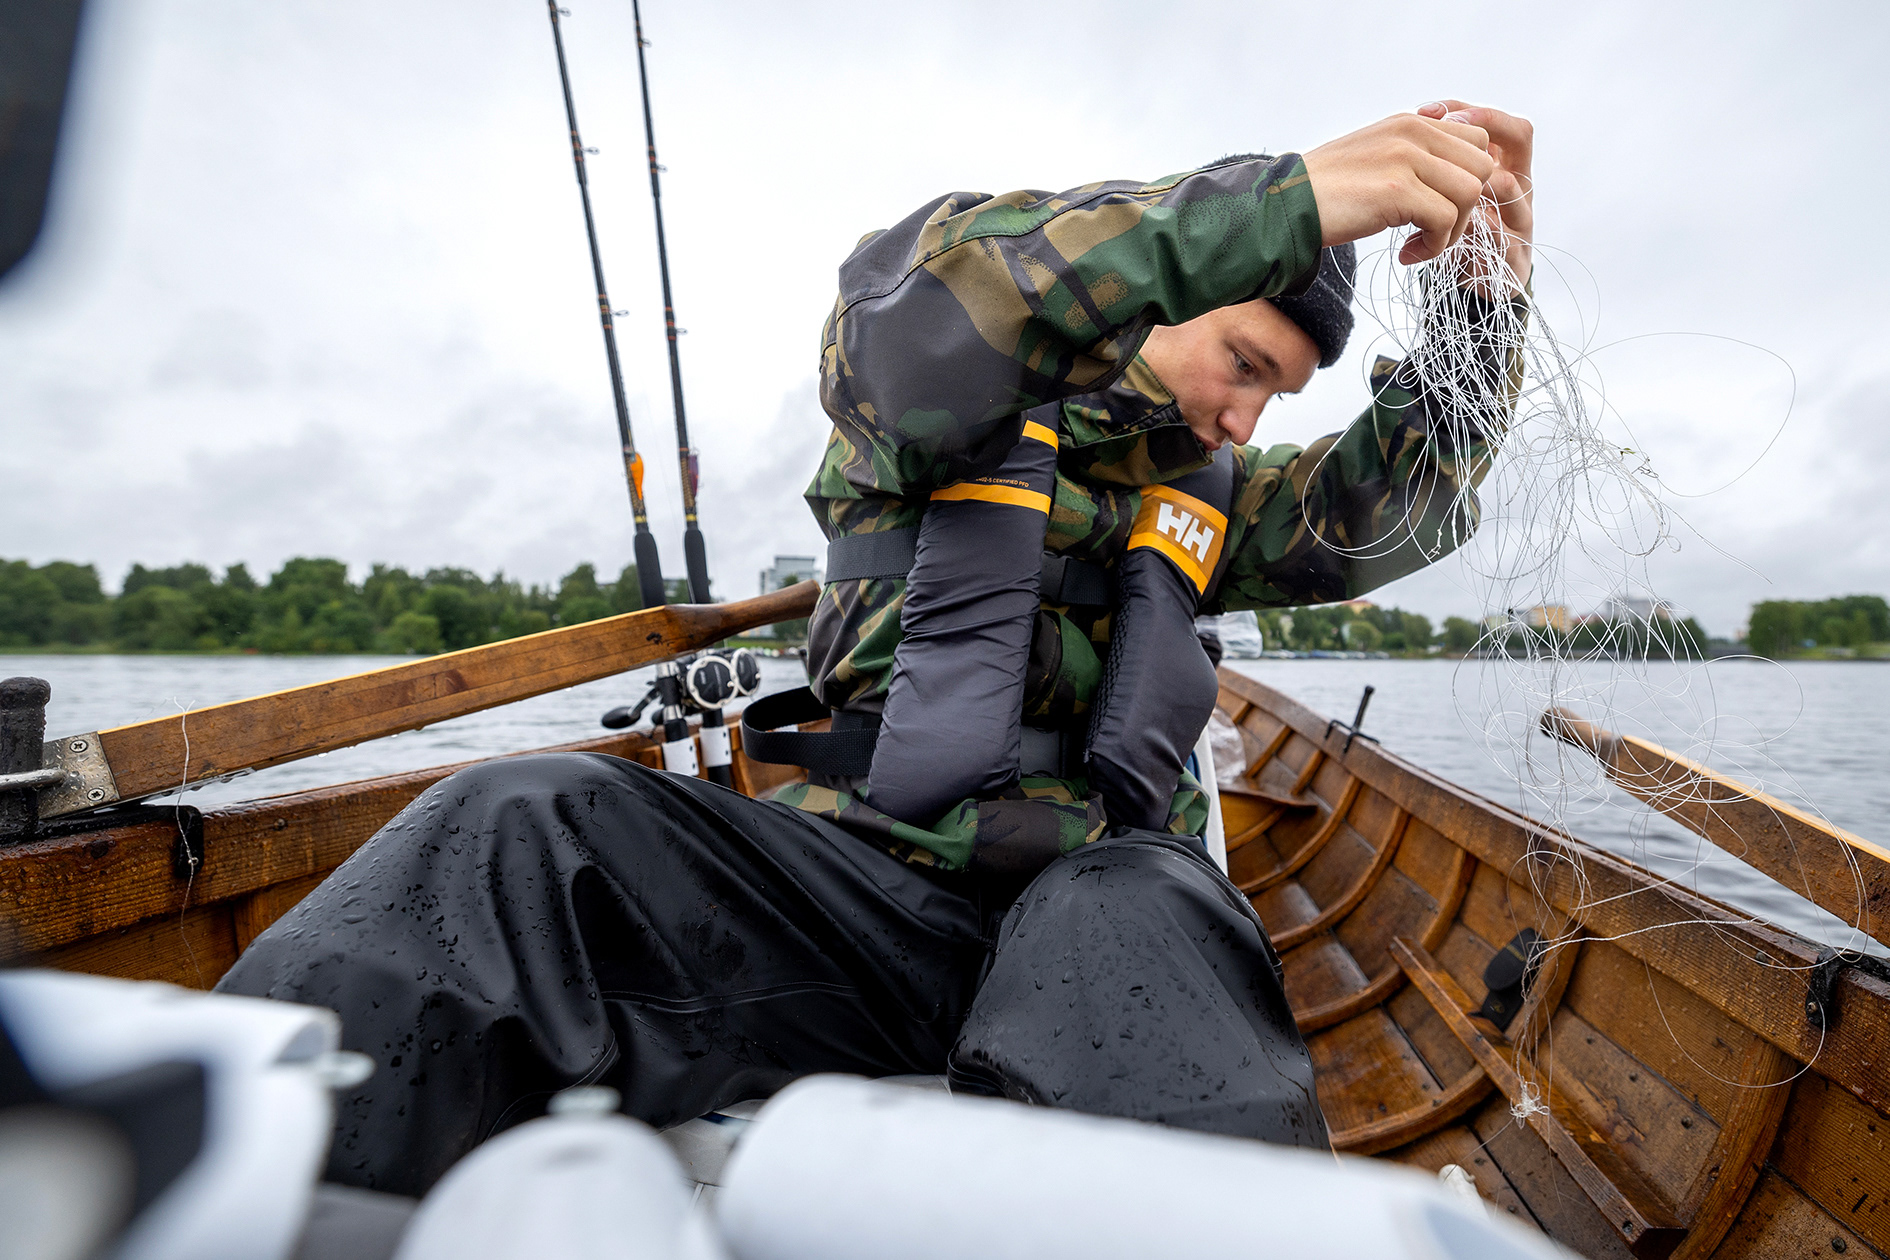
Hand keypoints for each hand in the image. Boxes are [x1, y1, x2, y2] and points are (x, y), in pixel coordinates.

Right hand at [1302, 111, 1496, 264]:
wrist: (1285, 207)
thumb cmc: (1325, 191)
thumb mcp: (1374, 156)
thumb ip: (1412, 153)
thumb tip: (1447, 168)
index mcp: (1410, 123)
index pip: (1476, 141)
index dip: (1466, 180)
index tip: (1438, 207)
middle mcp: (1412, 132)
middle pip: (1481, 167)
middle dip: (1466, 207)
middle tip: (1434, 230)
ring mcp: (1406, 159)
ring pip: (1470, 193)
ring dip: (1452, 230)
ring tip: (1421, 244)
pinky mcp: (1398, 191)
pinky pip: (1445, 220)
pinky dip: (1434, 247)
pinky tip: (1407, 254)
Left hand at [1416, 101, 1533, 287]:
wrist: (1477, 286)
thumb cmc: (1460, 232)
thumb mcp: (1451, 193)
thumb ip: (1444, 162)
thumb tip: (1421, 117)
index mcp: (1504, 167)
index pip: (1497, 122)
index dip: (1468, 112)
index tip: (1428, 113)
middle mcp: (1520, 186)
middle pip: (1519, 137)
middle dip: (1480, 130)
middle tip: (1442, 133)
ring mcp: (1520, 220)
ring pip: (1508, 185)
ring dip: (1470, 181)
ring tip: (1435, 188)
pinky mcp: (1515, 257)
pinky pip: (1499, 236)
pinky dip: (1467, 233)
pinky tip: (1436, 236)